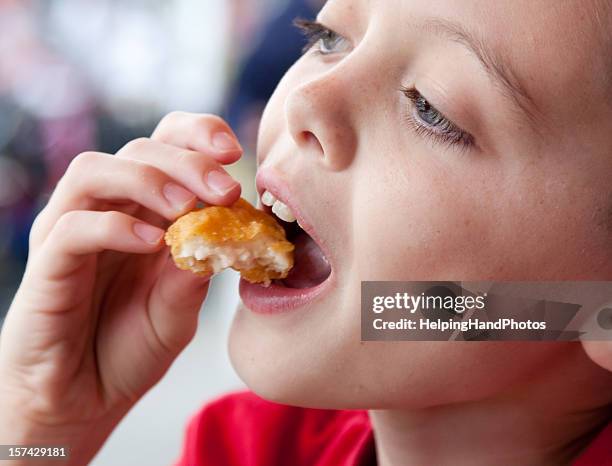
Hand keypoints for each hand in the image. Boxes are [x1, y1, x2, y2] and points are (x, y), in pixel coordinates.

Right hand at [0, 112, 241, 464]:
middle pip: (138, 149)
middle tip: (225, 189)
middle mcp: (106, 211)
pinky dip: (116, 227)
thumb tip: (226, 233)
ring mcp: (70, 233)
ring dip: (149, 181)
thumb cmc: (129, 347)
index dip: (198, 136)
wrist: (83, 400)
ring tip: (187, 209)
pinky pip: (72, 227)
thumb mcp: (179, 310)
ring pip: (95, 171)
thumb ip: (196, 273)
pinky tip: (153, 244)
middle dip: (188, 161)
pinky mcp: (47, 265)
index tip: (234, 152)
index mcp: (144, 211)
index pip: (165, 146)